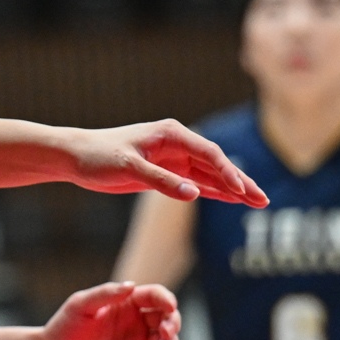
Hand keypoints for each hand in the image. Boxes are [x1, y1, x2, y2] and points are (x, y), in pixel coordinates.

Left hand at [32, 282, 180, 339]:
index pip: (154, 296)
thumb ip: (105, 294)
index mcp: (124, 302)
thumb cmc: (62, 328)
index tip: (169, 306)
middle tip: (164, 332)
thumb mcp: (80, 306)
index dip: (166, 299)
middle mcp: (134, 321)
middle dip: (173, 322)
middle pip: (166, 317)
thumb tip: (132, 286)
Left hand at [59, 121, 266, 205]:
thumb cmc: (98, 156)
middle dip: (241, 183)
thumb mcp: (128, 168)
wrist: (75, 157)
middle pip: (217, 164)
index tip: (242, 192)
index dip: (228, 173)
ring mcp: (173, 159)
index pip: (209, 154)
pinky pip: (196, 183)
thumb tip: (193, 194)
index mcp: (171, 134)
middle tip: (264, 201)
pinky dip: (214, 192)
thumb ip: (161, 181)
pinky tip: (231, 201)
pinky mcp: (165, 173)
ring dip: (232, 190)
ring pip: (210, 176)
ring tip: (257, 204)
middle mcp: (177, 144)